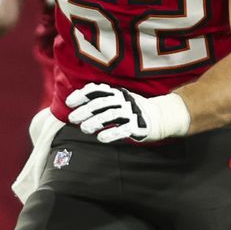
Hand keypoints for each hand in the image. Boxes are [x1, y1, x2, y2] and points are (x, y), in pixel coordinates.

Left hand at [65, 83, 188, 143]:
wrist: (161, 116)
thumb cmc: (131, 110)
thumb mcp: (117, 101)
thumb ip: (99, 100)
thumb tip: (74, 104)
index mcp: (116, 93)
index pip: (97, 91)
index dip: (82, 95)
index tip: (69, 103)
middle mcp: (123, 101)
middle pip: (101, 103)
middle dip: (85, 110)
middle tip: (72, 119)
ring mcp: (131, 113)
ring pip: (110, 115)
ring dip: (95, 122)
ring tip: (84, 129)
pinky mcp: (139, 126)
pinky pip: (124, 129)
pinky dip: (111, 133)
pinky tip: (101, 138)